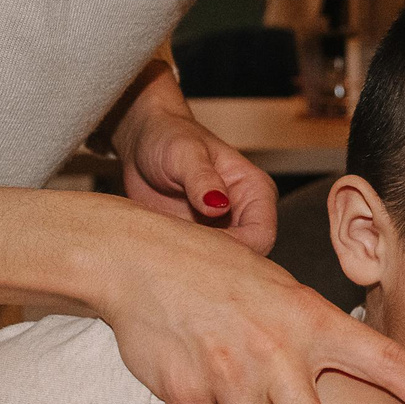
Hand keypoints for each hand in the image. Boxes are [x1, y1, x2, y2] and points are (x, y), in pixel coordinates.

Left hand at [110, 61, 279, 253]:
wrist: (142, 141)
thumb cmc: (169, 137)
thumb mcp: (184, 152)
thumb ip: (202, 178)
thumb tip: (218, 206)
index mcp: (254, 191)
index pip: (262, 235)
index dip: (238, 249)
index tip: (203, 249)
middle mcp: (243, 214)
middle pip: (247, 257)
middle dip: (218, 263)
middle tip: (182, 259)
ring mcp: (221, 229)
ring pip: (222, 264)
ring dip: (200, 267)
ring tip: (171, 256)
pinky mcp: (198, 239)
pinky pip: (199, 263)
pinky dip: (184, 265)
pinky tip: (165, 256)